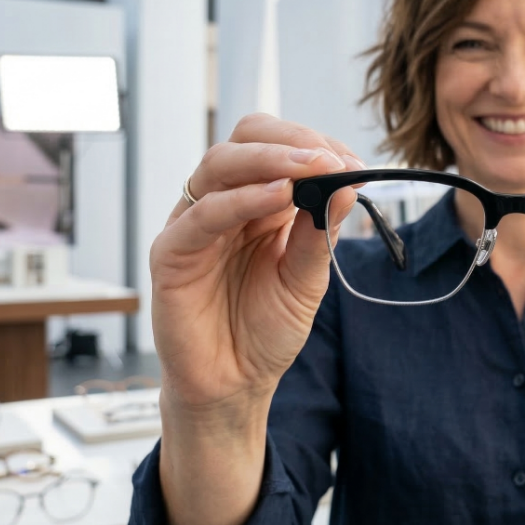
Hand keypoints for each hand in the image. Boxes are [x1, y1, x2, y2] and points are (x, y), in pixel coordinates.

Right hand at [149, 113, 361, 413]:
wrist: (235, 384)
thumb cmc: (266, 329)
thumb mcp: (307, 278)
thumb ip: (322, 231)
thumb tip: (348, 181)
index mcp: (259, 202)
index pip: (278, 146)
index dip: (314, 145)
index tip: (353, 162)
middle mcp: (225, 203)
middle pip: (246, 140)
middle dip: (291, 141)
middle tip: (329, 159)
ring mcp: (195, 224)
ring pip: (219, 164)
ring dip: (269, 159)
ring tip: (310, 168)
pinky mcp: (172, 253)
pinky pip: (202, 214)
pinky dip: (241, 198)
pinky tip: (278, 196)